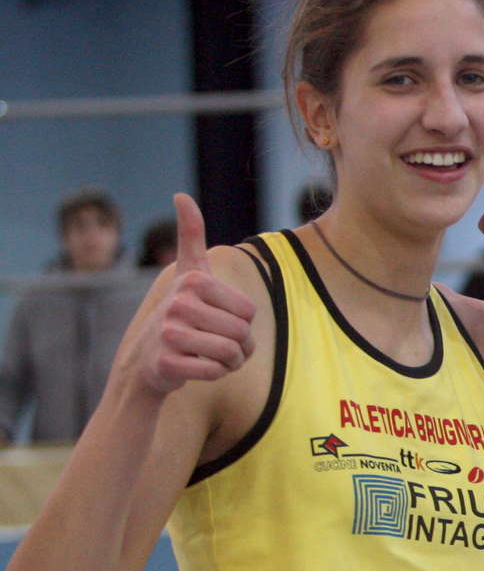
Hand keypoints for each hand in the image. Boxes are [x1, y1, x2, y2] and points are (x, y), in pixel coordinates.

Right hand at [134, 194, 256, 396]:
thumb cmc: (179, 313)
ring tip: (210, 356)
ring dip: (230, 362)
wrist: (146, 360)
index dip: (243, 324)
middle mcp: (178, 303)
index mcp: (193, 281)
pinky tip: (197, 368)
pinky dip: (214, 374)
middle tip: (218, 345)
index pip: (249, 312)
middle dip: (240, 347)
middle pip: (242, 334)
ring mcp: (169, 334)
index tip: (219, 321)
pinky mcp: (165, 363)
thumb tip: (181, 196)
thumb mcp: (188, 272)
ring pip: (231, 354)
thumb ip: (191, 236)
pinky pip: (215, 372)